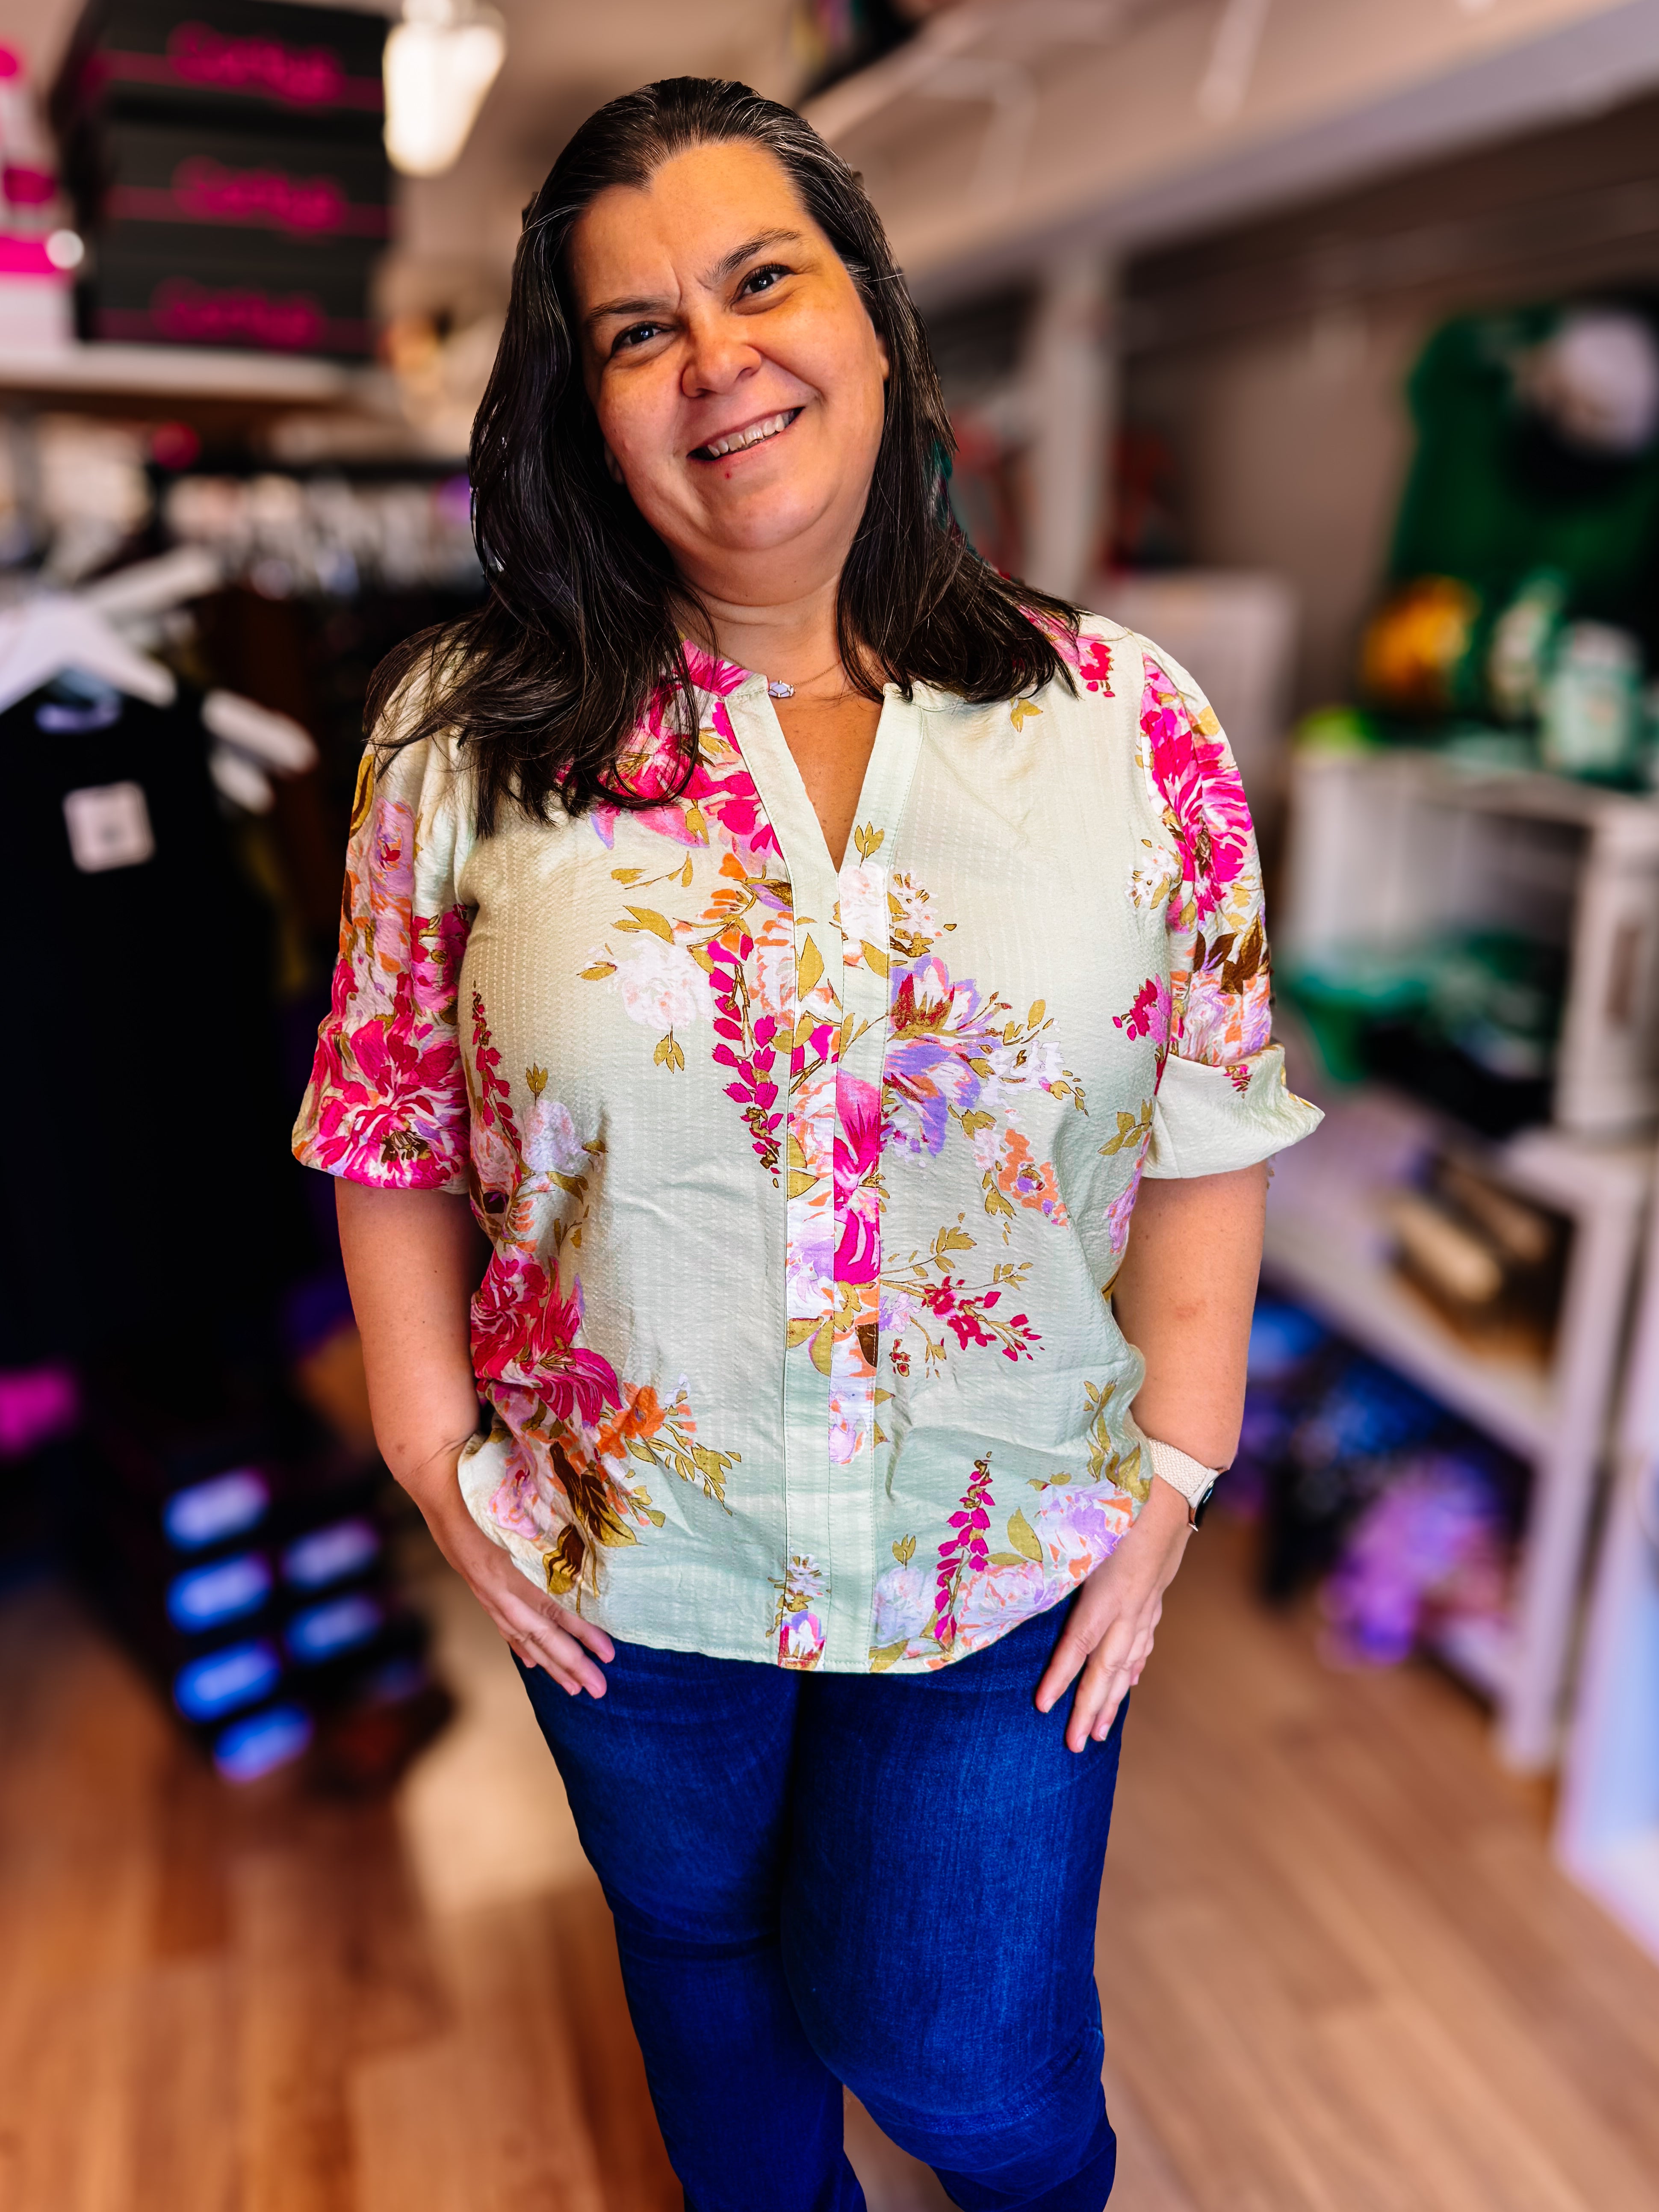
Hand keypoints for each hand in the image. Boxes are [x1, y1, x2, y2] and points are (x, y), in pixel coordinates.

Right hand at [423, 1469, 614, 1698]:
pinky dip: (519, 1644)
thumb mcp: (526, 1505)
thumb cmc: (489, 1482)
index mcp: (513, 1567)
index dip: (583, 1632)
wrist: (440, 1479)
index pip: (555, 1609)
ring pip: (522, 1635)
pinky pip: (502, 1623)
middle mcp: (498, 1586)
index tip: (611, 1652)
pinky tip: (531, 1660)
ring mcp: (486, 1589)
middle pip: (540, 1633)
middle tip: (599, 1689)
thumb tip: (596, 1553)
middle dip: (571, 1663)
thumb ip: (555, 1532)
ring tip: (572, 1687)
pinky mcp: (479, 1585)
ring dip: (549, 1661)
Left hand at [1034, 1476, 1192, 1751]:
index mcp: (1109, 1593)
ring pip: (1128, 1663)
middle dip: (1091, 1709)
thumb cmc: (1122, 1500)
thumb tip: (1023, 1580)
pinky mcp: (1155, 1596)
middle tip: (1076, 1746)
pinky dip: (1133, 1668)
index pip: (1079, 1645)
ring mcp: (1147, 1605)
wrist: (1173, 1483)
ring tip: (1100, 1732)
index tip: (1043, 1707)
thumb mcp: (1085, 1528)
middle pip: (1107, 1669)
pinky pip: (1143, 1642)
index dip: (1061, 1677)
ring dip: (1113, 1699)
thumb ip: (1061, 1560)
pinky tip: (1127, 1685)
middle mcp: (1131, 1607)